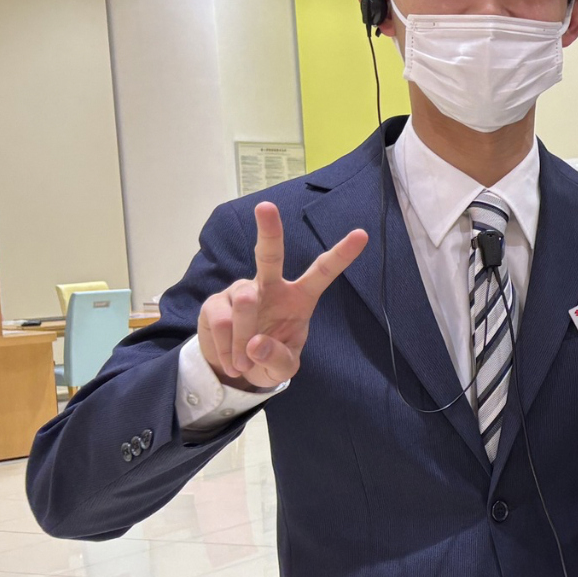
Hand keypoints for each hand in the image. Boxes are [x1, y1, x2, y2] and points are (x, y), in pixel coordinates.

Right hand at [197, 202, 367, 390]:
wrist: (233, 367)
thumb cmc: (268, 358)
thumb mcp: (283, 369)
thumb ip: (277, 359)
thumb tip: (255, 344)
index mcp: (299, 297)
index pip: (322, 272)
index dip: (341, 254)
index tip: (362, 235)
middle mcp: (270, 285)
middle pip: (269, 255)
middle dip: (268, 230)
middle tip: (266, 207)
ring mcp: (240, 290)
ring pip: (245, 305)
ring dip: (243, 340)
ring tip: (243, 361)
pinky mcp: (215, 302)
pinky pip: (222, 323)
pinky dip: (226, 348)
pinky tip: (230, 358)